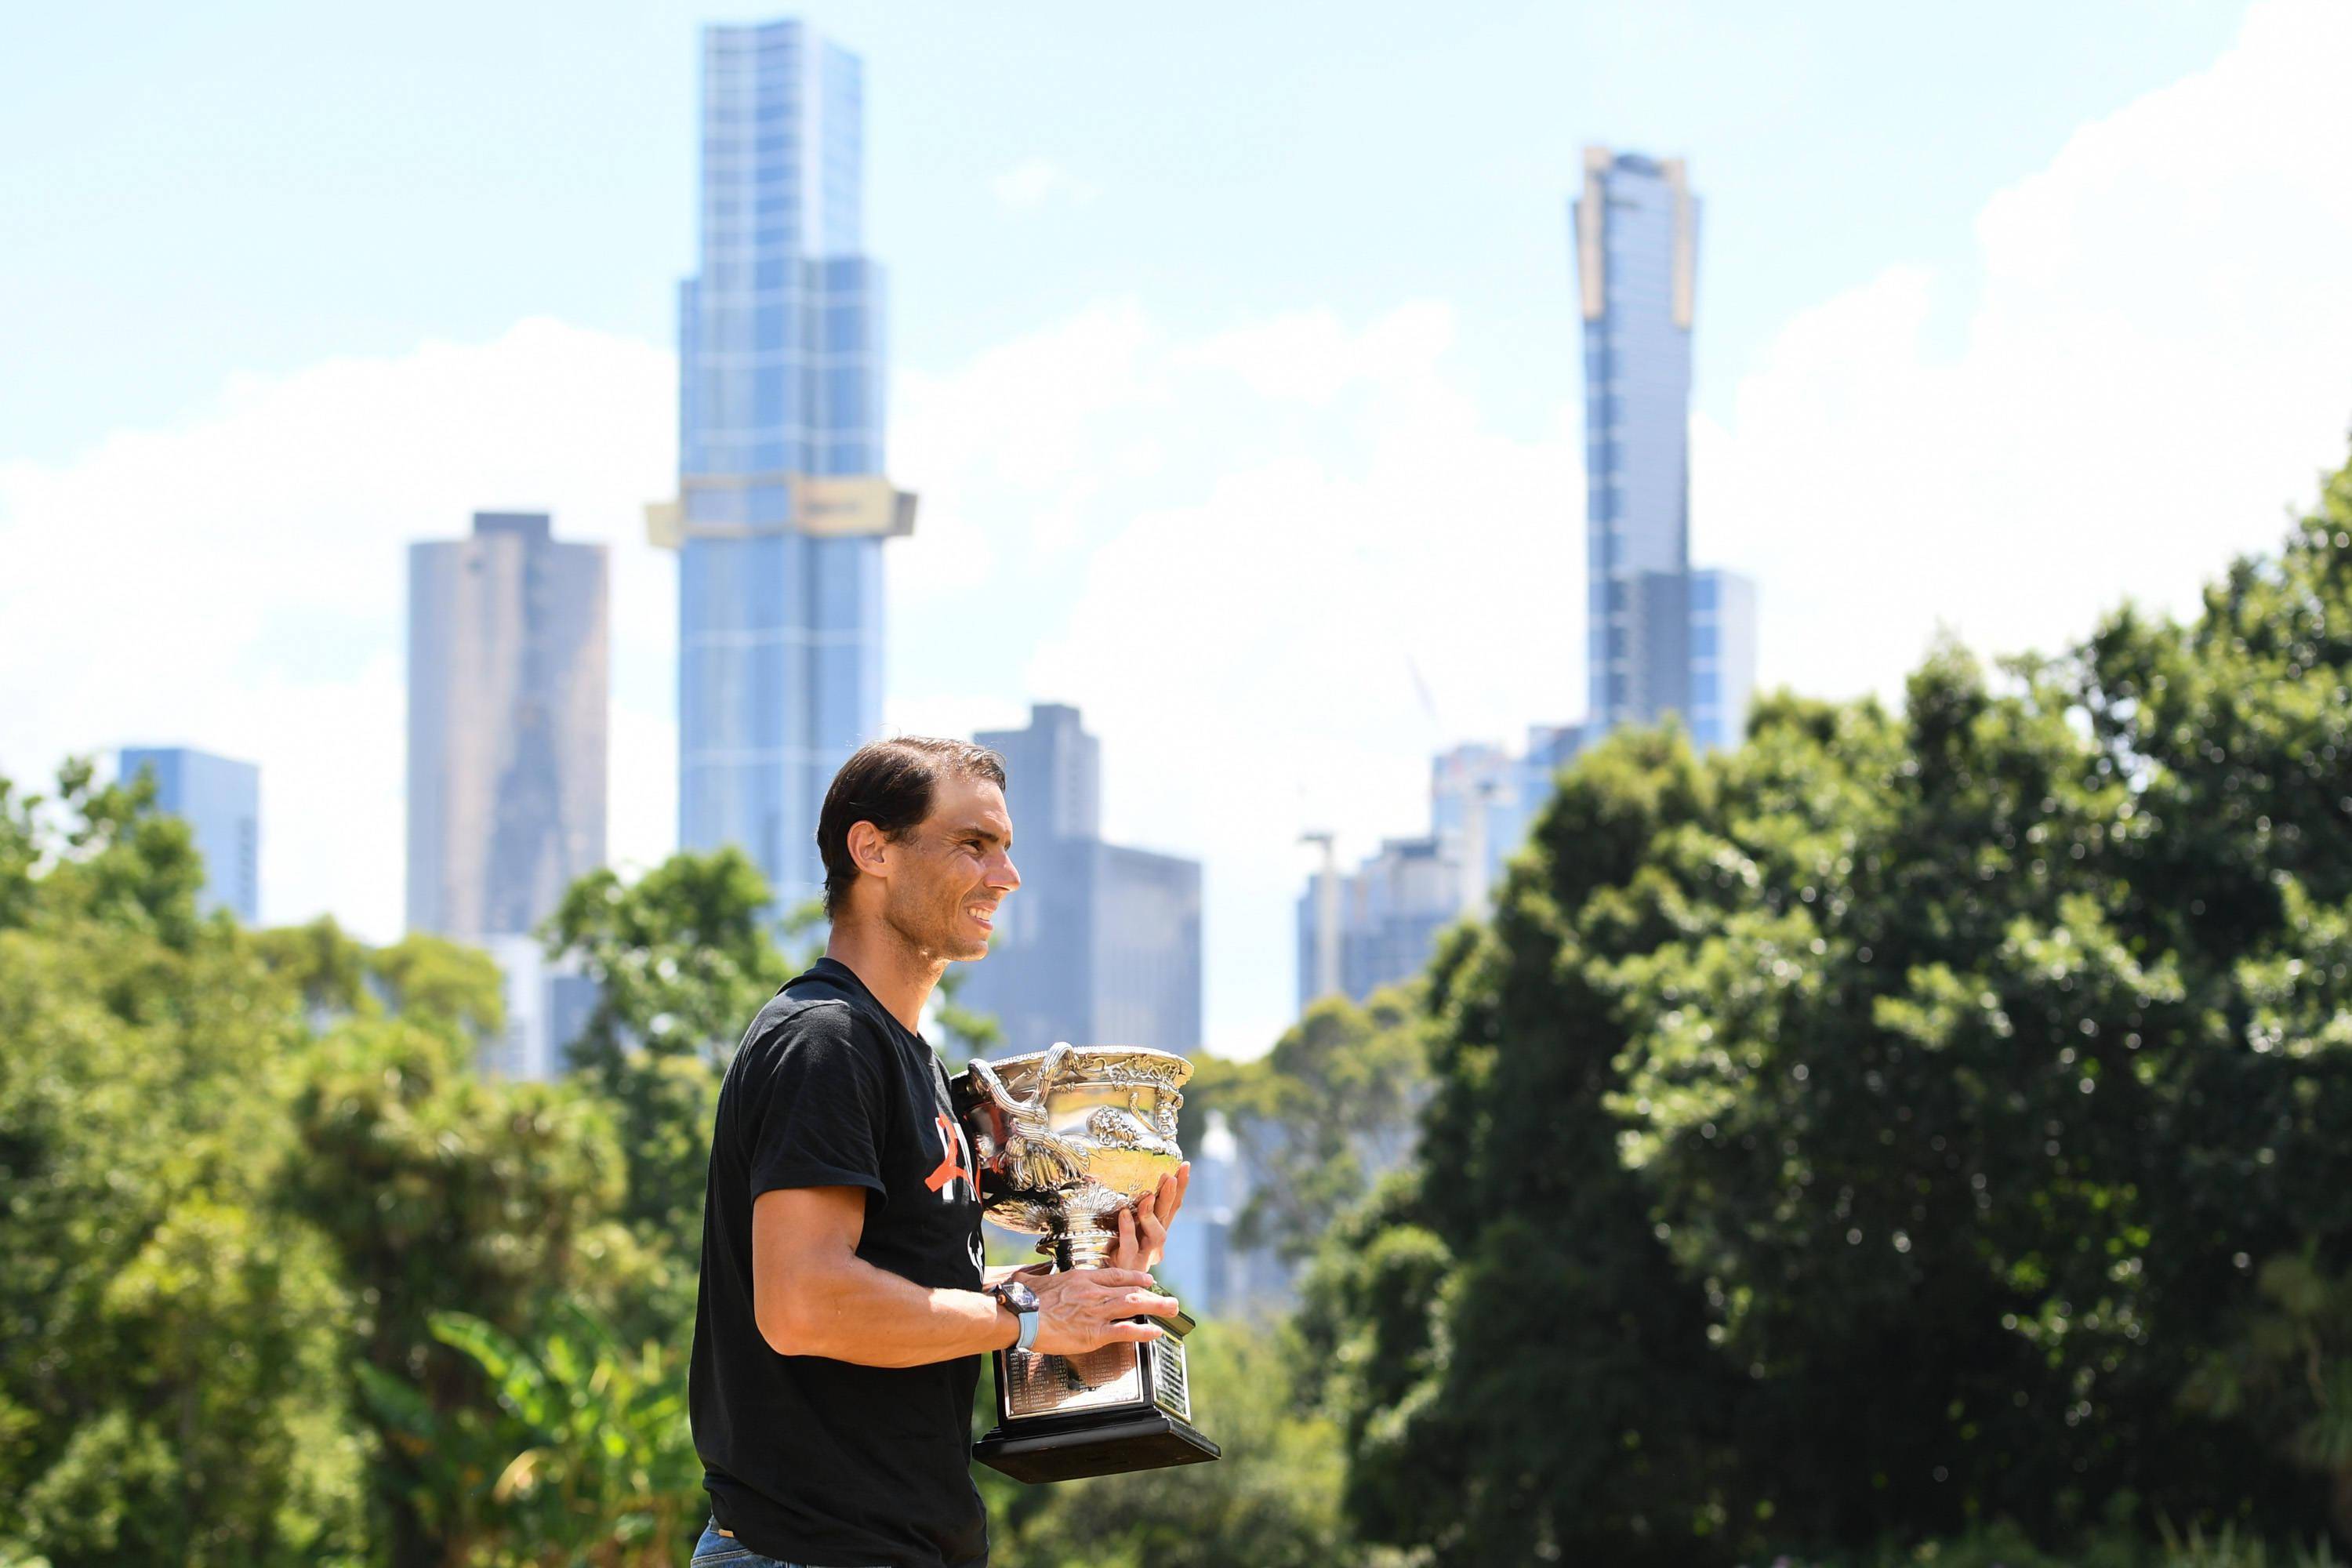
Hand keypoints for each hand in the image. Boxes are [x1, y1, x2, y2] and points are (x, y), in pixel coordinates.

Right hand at [1027, 1266, 1179, 1356]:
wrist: (1021, 1315)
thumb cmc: (1024, 1299)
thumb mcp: (1035, 1280)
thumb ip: (1041, 1277)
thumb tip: (1031, 1276)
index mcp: (1081, 1279)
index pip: (1115, 1275)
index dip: (1135, 1278)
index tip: (1148, 1280)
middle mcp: (1093, 1292)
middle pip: (1130, 1290)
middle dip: (1154, 1295)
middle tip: (1171, 1299)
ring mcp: (1096, 1312)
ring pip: (1133, 1306)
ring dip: (1156, 1307)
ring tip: (1172, 1309)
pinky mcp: (1094, 1333)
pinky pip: (1125, 1331)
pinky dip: (1142, 1331)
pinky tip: (1155, 1333)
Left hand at [1110, 1162, 1189, 1272]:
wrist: (1107, 1286)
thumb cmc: (1114, 1253)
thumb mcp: (1125, 1228)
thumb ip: (1132, 1212)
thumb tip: (1137, 1186)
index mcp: (1155, 1231)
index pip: (1172, 1207)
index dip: (1180, 1188)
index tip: (1185, 1166)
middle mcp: (1154, 1242)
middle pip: (1167, 1217)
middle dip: (1172, 1196)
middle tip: (1171, 1177)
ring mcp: (1144, 1254)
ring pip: (1157, 1235)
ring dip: (1153, 1214)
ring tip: (1149, 1196)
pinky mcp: (1128, 1263)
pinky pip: (1129, 1244)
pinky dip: (1128, 1228)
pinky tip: (1124, 1214)